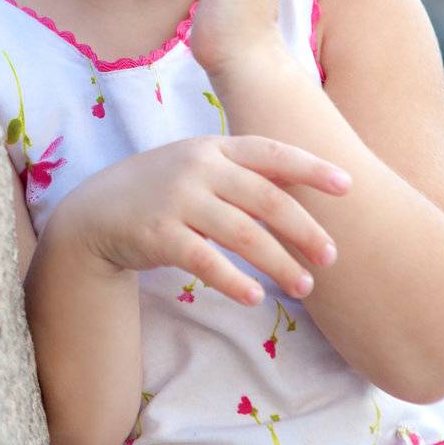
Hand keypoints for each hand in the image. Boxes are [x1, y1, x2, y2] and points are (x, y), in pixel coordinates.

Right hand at [53, 135, 350, 305]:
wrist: (95, 213)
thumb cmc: (160, 191)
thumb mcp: (197, 168)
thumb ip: (241, 172)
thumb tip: (306, 186)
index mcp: (212, 147)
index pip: (270, 152)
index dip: (310, 167)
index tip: (347, 186)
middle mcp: (197, 168)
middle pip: (266, 199)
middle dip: (304, 230)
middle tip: (331, 257)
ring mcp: (177, 199)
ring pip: (244, 234)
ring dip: (279, 264)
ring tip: (304, 287)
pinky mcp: (159, 234)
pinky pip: (206, 261)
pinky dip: (234, 281)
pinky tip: (254, 297)